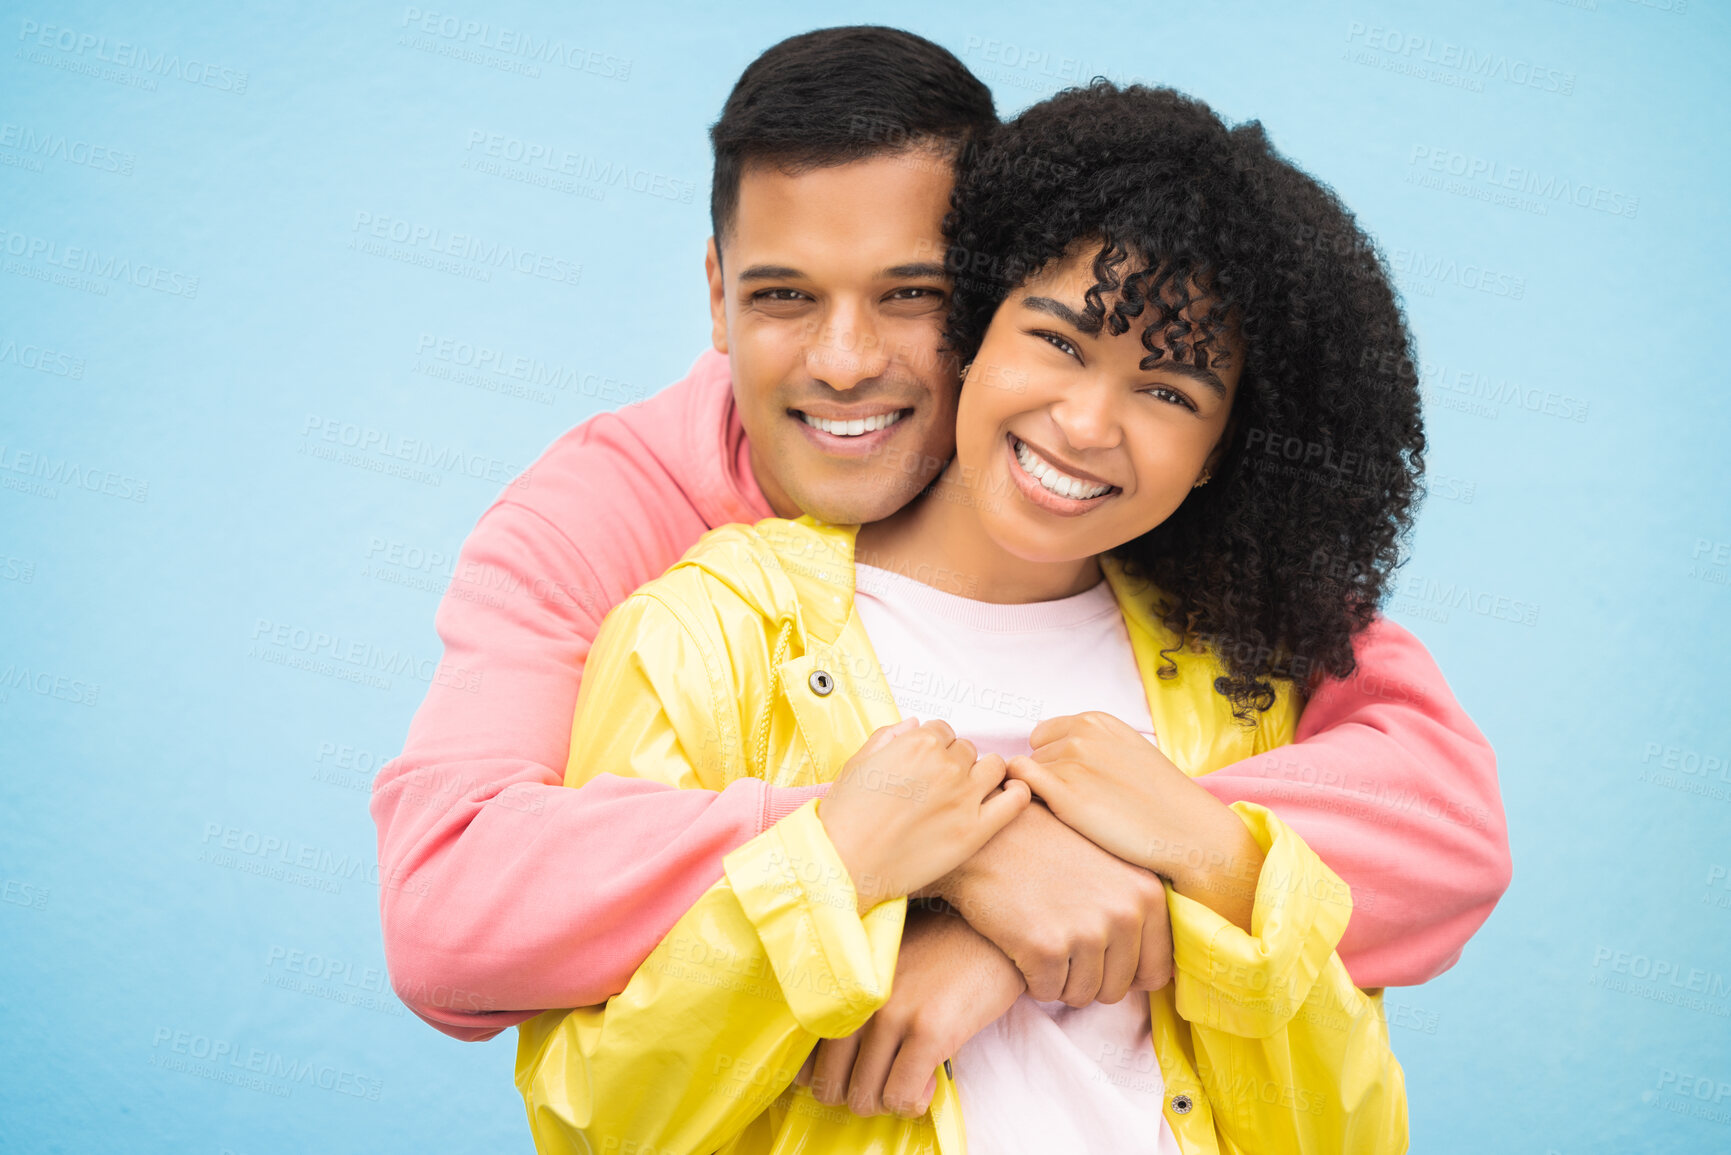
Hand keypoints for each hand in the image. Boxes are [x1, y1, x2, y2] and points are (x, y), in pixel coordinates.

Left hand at [795, 908, 1024, 1117]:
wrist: (993, 934)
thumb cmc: (938, 950)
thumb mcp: (882, 966)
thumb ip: (853, 1002)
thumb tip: (825, 1059)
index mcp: (841, 985)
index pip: (804, 1057)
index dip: (827, 1077)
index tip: (853, 1072)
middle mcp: (858, 1000)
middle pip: (828, 1087)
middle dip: (856, 1095)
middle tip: (885, 1079)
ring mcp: (893, 1015)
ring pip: (863, 1099)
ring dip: (887, 1100)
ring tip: (910, 1077)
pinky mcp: (930, 1032)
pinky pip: (901, 1097)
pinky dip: (913, 1102)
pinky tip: (930, 1080)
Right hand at [819, 718, 1031, 912]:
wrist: (845, 864)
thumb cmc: (845, 817)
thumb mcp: (858, 763)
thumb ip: (888, 737)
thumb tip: (914, 724)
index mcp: (918, 743)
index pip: (943, 731)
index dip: (934, 748)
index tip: (926, 766)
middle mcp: (946, 765)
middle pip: (967, 749)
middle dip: (955, 763)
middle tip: (938, 787)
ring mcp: (964, 797)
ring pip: (995, 767)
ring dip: (984, 774)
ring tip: (967, 793)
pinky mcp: (975, 831)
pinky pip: (1015, 800)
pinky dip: (1017, 793)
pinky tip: (1005, 799)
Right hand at [929, 801, 1172, 1005]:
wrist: (988, 835)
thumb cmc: (1046, 850)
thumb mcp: (1111, 866)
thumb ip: (1139, 912)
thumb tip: (1159, 976)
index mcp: (1148, 895)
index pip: (1155, 971)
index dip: (1123, 972)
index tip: (1097, 954)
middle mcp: (1124, 913)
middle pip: (1116, 989)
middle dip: (1086, 977)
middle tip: (1059, 940)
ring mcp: (1085, 932)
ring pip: (1080, 995)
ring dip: (1058, 979)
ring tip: (1040, 936)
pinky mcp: (1045, 948)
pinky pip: (1045, 991)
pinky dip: (1030, 977)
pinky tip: (1019, 940)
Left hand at [1006, 712, 1265, 931]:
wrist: (1188, 833)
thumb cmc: (1159, 800)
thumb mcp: (1125, 751)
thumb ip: (1090, 744)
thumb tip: (1049, 754)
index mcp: (1096, 721)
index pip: (1043, 736)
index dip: (1052, 762)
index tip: (1073, 784)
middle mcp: (1081, 736)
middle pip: (1034, 757)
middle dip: (1048, 779)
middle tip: (1080, 804)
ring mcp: (1072, 763)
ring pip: (1027, 776)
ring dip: (1042, 796)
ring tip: (1077, 816)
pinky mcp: (1065, 795)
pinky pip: (1020, 786)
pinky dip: (1023, 802)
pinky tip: (1052, 819)